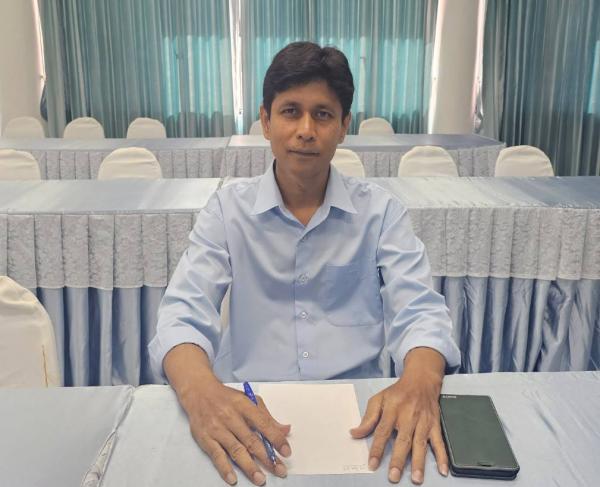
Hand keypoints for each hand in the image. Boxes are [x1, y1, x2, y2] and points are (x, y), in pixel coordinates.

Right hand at [183, 378, 291, 484]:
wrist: (199, 392)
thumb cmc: (227, 398)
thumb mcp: (249, 400)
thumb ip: (267, 417)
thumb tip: (286, 430)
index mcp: (244, 405)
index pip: (264, 424)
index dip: (276, 439)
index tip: (286, 452)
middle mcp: (231, 417)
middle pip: (251, 440)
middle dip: (267, 457)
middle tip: (280, 470)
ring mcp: (218, 428)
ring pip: (236, 450)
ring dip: (249, 466)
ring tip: (260, 479)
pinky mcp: (206, 438)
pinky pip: (216, 455)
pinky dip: (224, 468)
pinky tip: (233, 478)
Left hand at [350, 348, 447, 483]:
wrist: (421, 380)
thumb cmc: (397, 392)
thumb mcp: (379, 399)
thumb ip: (368, 418)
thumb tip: (355, 433)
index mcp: (392, 410)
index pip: (382, 431)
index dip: (376, 448)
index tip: (372, 464)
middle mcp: (408, 416)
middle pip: (403, 440)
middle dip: (399, 460)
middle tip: (394, 476)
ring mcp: (423, 422)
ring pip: (421, 444)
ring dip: (419, 462)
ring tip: (417, 479)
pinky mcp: (435, 425)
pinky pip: (439, 442)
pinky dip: (442, 456)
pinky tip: (443, 470)